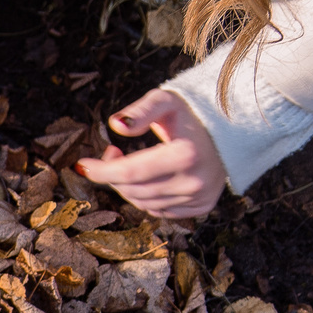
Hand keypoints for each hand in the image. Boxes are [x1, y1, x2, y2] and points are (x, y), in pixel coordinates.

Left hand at [76, 88, 225, 218]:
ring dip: (127, 186)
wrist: (230, 130)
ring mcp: (199, 197)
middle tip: (112, 153)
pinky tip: (148, 178)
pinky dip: (145, 196)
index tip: (82, 165)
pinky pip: (160, 210)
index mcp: (185, 155)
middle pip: (134, 190)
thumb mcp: (166, 102)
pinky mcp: (202, 206)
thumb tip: (115, 124)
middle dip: (113, 174)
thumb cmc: (191, 113)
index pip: (131, 172)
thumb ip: (140, 111)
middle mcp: (194, 182)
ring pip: (144, 203)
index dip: (102, 171)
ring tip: (129, 163)